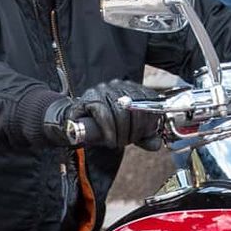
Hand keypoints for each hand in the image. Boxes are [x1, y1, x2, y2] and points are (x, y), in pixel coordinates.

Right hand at [43, 80, 164, 149]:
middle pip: (136, 107)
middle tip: (127, 142)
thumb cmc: (102, 127)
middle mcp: (118, 85)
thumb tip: (156, 144)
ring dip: (121, 133)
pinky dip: (108, 130)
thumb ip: (143, 138)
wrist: (74, 125)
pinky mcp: (89, 98)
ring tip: (117, 143)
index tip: (144, 136)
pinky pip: (103, 113)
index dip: (149, 120)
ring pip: (120, 111)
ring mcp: (103, 89)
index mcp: (131, 89)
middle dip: (135, 130)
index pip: (149, 99)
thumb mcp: (127, 133)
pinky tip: (109, 140)